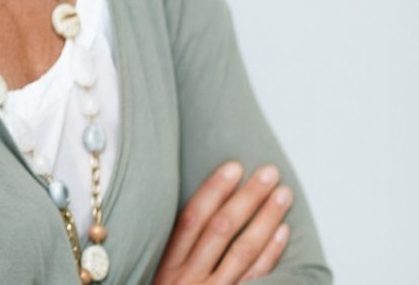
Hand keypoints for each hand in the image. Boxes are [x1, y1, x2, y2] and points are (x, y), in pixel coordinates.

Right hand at [153, 160, 293, 283]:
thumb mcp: (157, 279)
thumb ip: (174, 254)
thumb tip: (198, 216)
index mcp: (167, 267)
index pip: (190, 219)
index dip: (212, 190)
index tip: (233, 167)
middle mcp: (188, 278)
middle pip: (219, 229)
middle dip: (246, 197)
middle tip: (268, 172)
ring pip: (242, 250)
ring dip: (265, 218)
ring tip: (283, 194)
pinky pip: (255, 278)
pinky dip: (270, 253)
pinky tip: (282, 232)